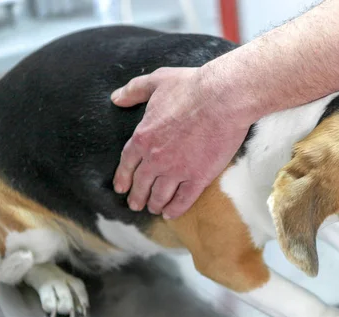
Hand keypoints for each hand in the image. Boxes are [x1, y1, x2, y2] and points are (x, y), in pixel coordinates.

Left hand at [111, 67, 251, 218]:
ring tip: (154, 209)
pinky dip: (175, 209)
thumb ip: (134, 90)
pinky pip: (183, 200)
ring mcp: (177, 170)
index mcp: (143, 136)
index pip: (127, 163)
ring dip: (155, 204)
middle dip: (137, 197)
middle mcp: (156, 158)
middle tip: (135, 205)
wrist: (222, 98)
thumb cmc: (192, 87)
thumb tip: (116, 98)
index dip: (123, 178)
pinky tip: (171, 214)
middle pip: (141, 184)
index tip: (120, 188)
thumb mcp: (157, 81)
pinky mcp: (198, 177)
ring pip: (160, 195)